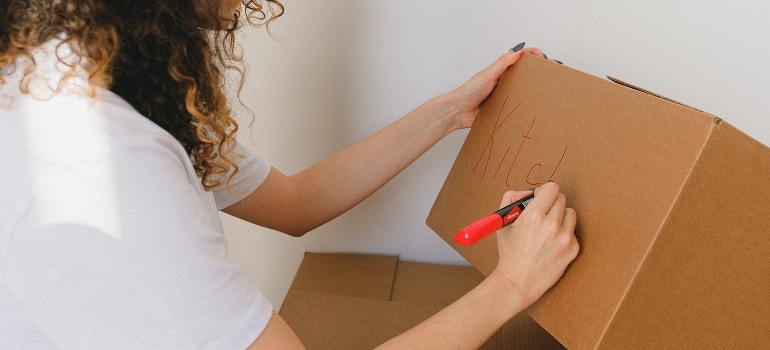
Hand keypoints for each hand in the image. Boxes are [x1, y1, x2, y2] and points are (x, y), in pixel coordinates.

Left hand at [445, 45, 545, 129]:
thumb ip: (502, 63)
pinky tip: (534, 109)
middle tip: (552, 75)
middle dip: (538, 73)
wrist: (458, 112)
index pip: (520, 57)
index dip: (533, 55)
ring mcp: (503, 95)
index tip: (544, 58)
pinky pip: (516, 107)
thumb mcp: (487, 74)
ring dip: (534, 91)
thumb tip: (519, 49)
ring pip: (523, 90)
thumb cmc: (469, 91)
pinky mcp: (502, 109)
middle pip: (525, 74)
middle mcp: (503, 81)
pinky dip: (525, 107)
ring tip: (548, 91)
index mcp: (500, 70)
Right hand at [492, 182, 578, 306]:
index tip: (541, 197)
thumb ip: (511, 199)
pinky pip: (573, 231)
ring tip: (548, 228)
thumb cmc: (509, 253)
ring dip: (561, 217)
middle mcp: (551, 225)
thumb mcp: (503, 223)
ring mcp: (564, 238)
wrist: (518, 282)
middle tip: (543, 213)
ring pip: (570, 213)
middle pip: (561, 198)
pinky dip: (564, 234)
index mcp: (533, 216)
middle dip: (552, 203)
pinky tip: (552, 243)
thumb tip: (527, 192)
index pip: (551, 188)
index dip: (545, 191)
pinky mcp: (573, 249)